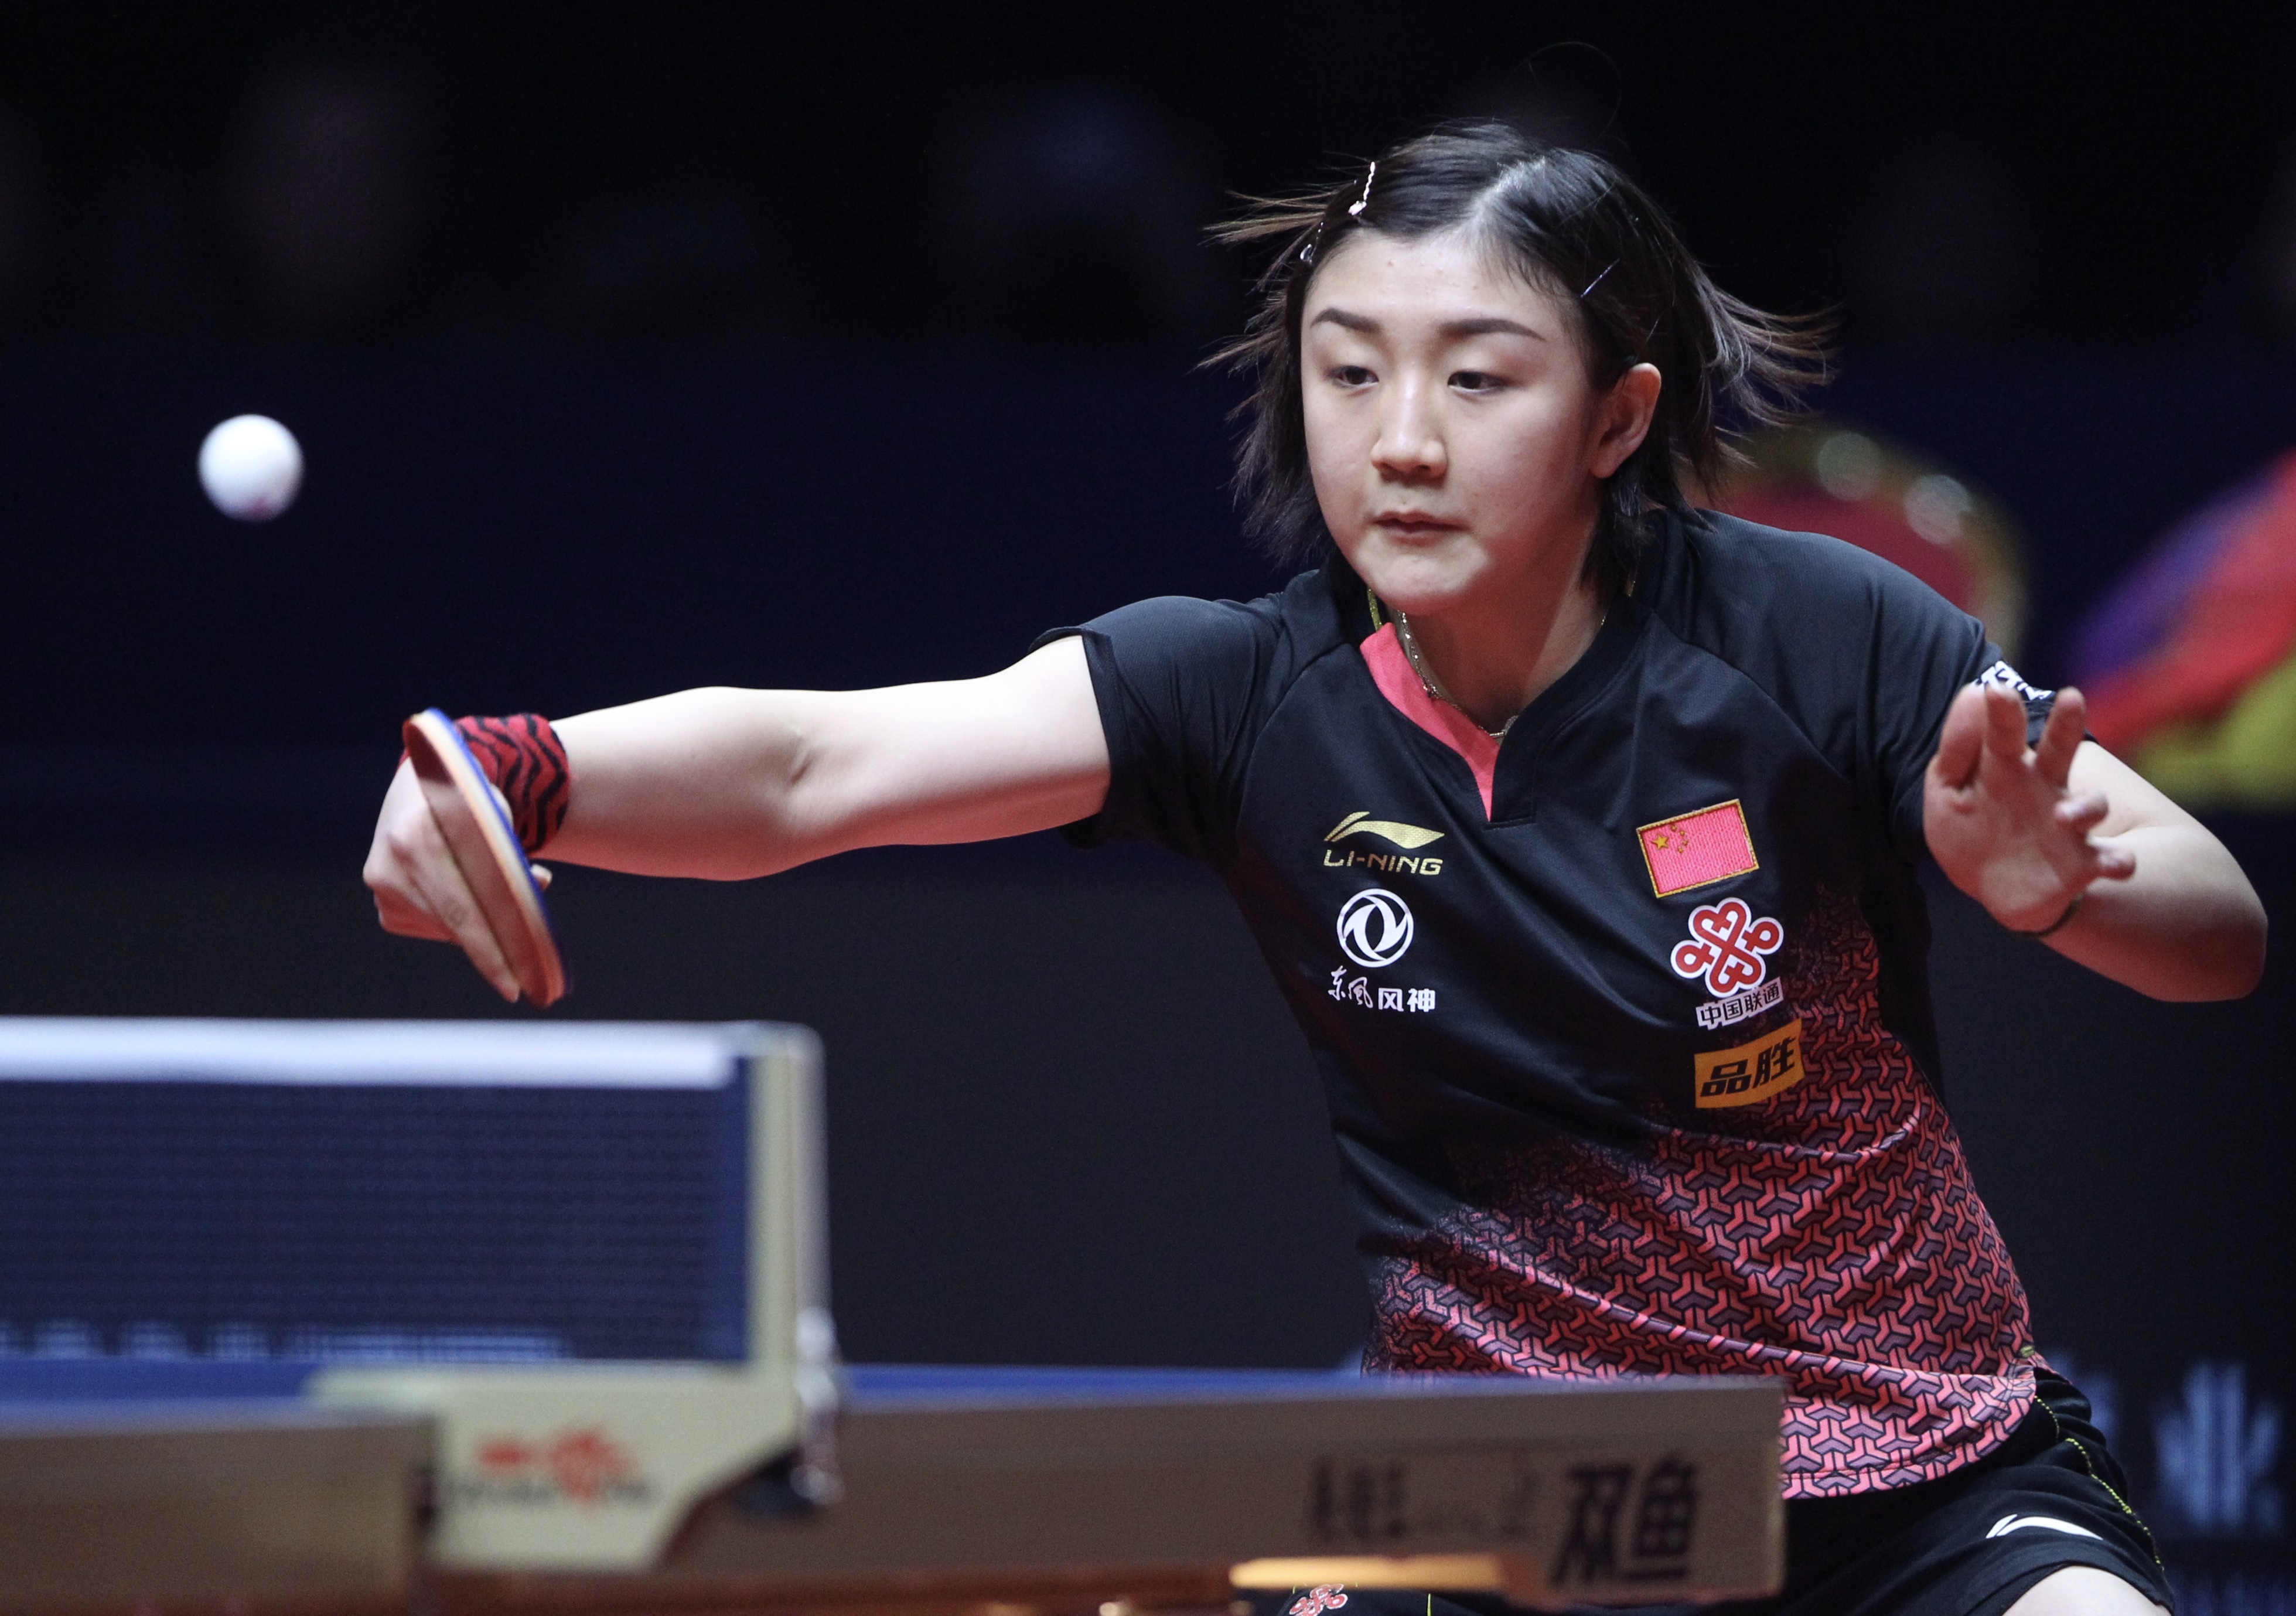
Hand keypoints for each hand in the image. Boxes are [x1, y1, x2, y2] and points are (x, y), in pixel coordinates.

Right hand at [362, 758, 543, 1000]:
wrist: (418, 790)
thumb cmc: (467, 801)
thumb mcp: (495, 813)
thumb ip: (514, 853)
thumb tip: (540, 886)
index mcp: (418, 835)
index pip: (460, 908)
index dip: (489, 950)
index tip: (513, 987)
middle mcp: (390, 864)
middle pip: (453, 925)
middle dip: (493, 951)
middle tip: (521, 977)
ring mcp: (381, 886)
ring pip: (447, 930)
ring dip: (479, 926)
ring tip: (494, 897)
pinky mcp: (384, 902)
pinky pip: (434, 929)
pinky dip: (459, 921)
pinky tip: (461, 893)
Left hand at [1924, 683, 2134, 931]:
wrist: (1993, 887)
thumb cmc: (1970, 828)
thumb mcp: (1948, 791)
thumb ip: (1957, 749)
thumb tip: (1973, 691)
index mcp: (2005, 768)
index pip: (2003, 733)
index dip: (2002, 711)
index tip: (1995, 688)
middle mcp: (2044, 788)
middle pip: (2058, 752)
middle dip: (2065, 726)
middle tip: (2070, 697)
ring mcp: (2068, 825)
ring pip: (2090, 804)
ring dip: (2084, 806)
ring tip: (2065, 814)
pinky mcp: (2084, 863)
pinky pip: (2110, 859)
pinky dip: (2119, 861)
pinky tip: (2120, 864)